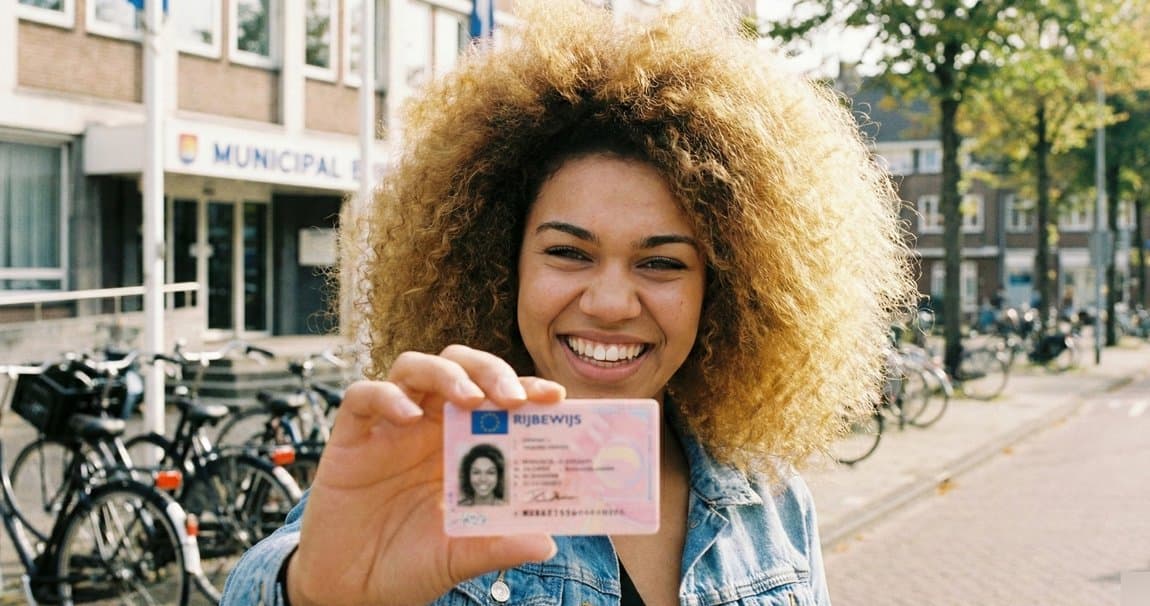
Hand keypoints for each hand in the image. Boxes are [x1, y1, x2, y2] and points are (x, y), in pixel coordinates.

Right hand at [286, 345, 564, 605]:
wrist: (351, 591)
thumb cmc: (409, 565)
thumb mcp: (459, 558)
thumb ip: (498, 546)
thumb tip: (547, 543)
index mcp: (462, 445)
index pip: (497, 398)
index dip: (525, 388)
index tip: (555, 396)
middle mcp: (429, 426)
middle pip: (460, 367)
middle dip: (490, 370)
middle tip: (513, 397)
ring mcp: (389, 428)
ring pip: (414, 367)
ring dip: (446, 373)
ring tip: (469, 398)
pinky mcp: (350, 437)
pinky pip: (363, 397)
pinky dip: (386, 396)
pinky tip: (408, 416)